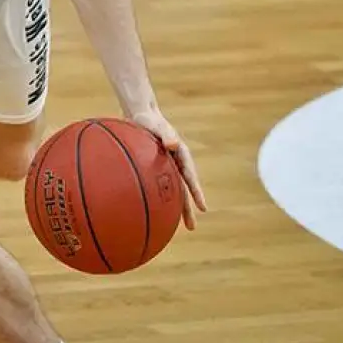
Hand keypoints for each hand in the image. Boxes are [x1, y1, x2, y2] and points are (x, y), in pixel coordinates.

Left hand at [128, 109, 207, 229]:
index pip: (190, 176)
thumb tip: (173, 145)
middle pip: (184, 189)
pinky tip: (154, 211)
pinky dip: (160, 198)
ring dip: (176, 207)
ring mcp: (167, 167)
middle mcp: (176, 163)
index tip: (203, 207)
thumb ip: (165, 135)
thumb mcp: (156, 125)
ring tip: (176, 226)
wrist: (140, 115)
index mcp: (181, 155)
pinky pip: (159, 186)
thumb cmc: (149, 120)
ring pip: (173, 190)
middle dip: (188, 208)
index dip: (196, 192)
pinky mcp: (156, 168)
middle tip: (191, 227)